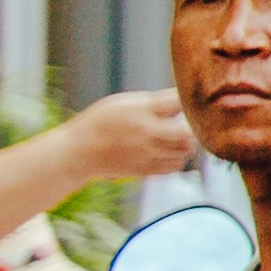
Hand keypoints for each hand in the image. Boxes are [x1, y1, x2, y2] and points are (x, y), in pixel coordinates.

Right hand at [67, 86, 198, 183]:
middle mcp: (147, 135)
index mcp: (142, 114)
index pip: (179, 103)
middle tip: (185, 123)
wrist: (78, 152)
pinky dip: (177, 158)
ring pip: (185, 152)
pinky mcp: (146, 170)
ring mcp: (147, 155)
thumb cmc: (101, 122)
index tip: (186, 101)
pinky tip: (168, 151)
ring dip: (186, 144)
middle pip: (188, 133)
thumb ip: (155, 102)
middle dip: (192, 127)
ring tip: (176, 137)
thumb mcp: (124, 103)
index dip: (187, 101)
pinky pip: (174, 166)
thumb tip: (183, 100)